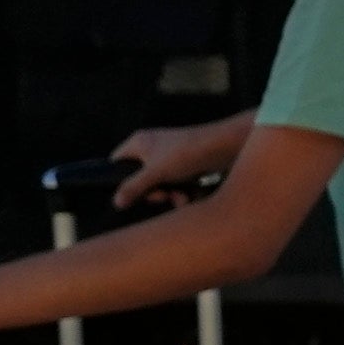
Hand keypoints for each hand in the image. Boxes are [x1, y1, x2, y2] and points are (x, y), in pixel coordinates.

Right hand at [107, 123, 237, 209]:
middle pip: (140, 179)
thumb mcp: (156, 173)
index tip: (132, 193)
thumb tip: (116, 202)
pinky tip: (193, 196)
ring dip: (171, 195)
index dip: (121, 180)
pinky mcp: (187, 166)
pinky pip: (178, 184)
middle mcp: (152, 148)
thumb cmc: (187, 153)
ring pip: (161, 184)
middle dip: (154, 193)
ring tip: (183, 197)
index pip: (117, 163)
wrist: (227, 146)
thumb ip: (134, 188)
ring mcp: (170, 157)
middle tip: (164, 196)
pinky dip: (184, 192)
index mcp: (139, 143)